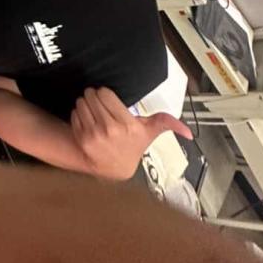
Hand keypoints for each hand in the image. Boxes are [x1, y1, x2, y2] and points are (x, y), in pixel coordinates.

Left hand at [70, 87, 192, 180]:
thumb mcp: (149, 133)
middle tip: (100, 106)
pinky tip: (88, 123)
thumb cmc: (132, 147)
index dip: (106, 94)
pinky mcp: (81, 139)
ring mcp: (94, 135)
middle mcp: (110, 130)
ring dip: (85, 104)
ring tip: (94, 113)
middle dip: (94, 97)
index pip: (105, 93)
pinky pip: (74, 114)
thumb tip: (188, 133)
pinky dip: (78, 115)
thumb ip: (166, 124)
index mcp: (127, 125)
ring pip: (81, 102)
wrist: (114, 169)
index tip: (110, 101)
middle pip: (91, 95)